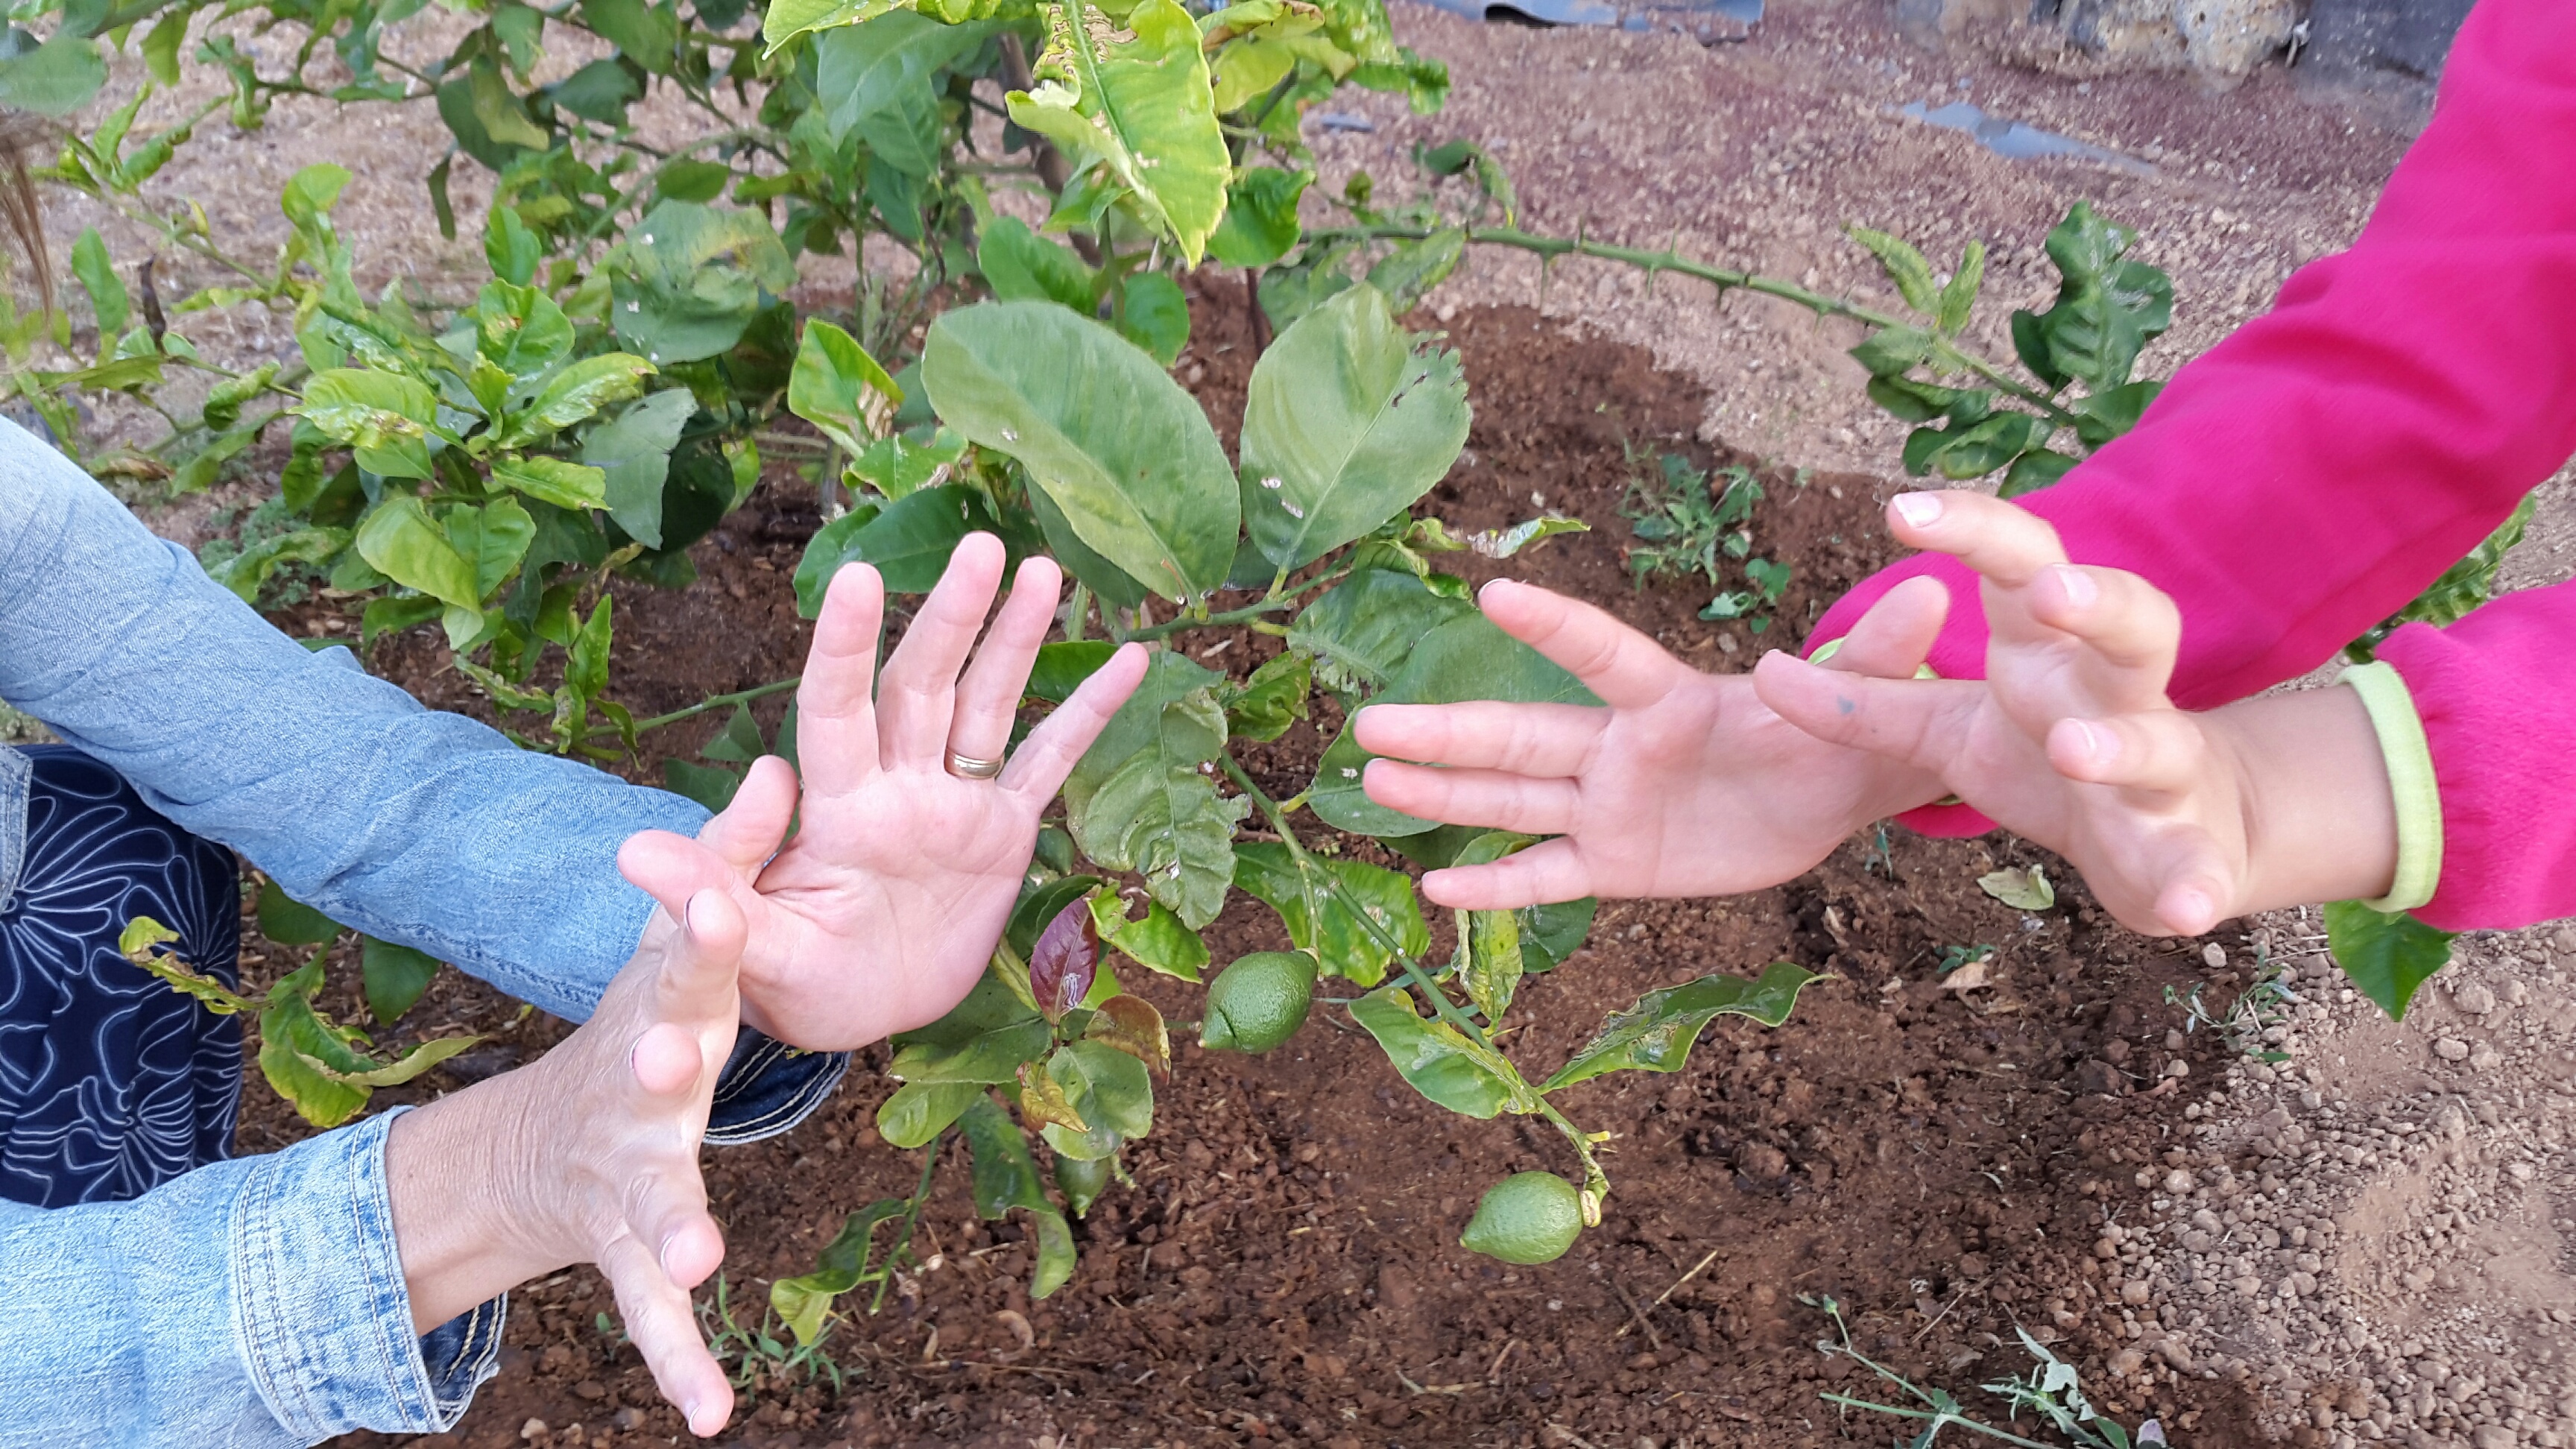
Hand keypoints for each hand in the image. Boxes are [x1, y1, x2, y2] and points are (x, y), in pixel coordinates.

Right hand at [390, 866, 760, 1436]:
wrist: (546, 1142)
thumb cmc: (646, 1022)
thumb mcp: (679, 942)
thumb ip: (731, 860)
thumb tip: (777, 762)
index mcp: (665, 1011)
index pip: (687, 958)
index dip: (701, 922)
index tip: (714, 895)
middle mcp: (639, 1092)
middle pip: (651, 1077)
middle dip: (658, 1068)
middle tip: (669, 1062)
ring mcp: (629, 1178)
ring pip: (651, 1205)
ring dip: (674, 1230)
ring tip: (702, 1260)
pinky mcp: (633, 1255)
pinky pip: (656, 1315)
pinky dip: (682, 1362)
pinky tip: (712, 1416)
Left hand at [622, 535, 1146, 1050]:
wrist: (846, 1013)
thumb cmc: (787, 979)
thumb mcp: (742, 948)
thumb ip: (706, 893)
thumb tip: (632, 853)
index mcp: (837, 805)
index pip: (837, 709)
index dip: (848, 647)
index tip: (863, 576)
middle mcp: (897, 785)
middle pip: (923, 685)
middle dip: (952, 617)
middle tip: (983, 546)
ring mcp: (953, 803)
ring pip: (988, 704)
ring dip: (1016, 639)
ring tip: (1044, 570)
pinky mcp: (1002, 834)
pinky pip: (1048, 764)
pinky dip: (1087, 715)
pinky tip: (1129, 660)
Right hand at [1351, 576, 1949, 908]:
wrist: (1841, 793)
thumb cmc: (1845, 731)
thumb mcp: (1868, 703)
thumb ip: (1882, 658)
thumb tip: (1941, 593)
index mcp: (1674, 702)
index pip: (1605, 658)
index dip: (1556, 626)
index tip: (1494, 590)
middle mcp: (1622, 749)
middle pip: (1522, 736)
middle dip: (1448, 731)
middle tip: (1369, 721)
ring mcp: (1610, 807)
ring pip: (1513, 800)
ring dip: (1444, 793)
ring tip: (1371, 782)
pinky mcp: (1618, 864)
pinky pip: (1546, 876)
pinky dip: (1493, 884)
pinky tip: (1432, 887)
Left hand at [1750, 490, 2395, 935]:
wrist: (2176, 829)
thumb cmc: (2049, 753)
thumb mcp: (1945, 728)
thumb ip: (1863, 703)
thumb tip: (1763, 673)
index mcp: (2051, 651)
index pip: (2024, 564)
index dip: (1974, 530)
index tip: (1900, 508)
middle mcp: (2117, 692)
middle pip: (2131, 623)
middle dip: (2097, 603)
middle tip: (2048, 593)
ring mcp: (2163, 769)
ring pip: (2157, 740)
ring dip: (2121, 742)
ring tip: (2074, 748)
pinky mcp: (2186, 850)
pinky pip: (2195, 864)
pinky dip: (2192, 882)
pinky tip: (2184, 907)